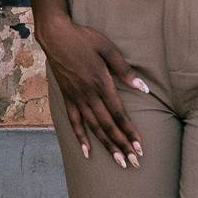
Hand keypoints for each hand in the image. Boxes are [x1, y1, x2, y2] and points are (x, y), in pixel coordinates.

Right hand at [31, 8, 149, 165]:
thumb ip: (124, 70)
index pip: (118, 113)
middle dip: (121, 145)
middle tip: (134, 162)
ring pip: (93, 127)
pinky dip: (80, 137)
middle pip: (107, 125)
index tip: (140, 146)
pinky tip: (87, 152)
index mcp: (100, 82)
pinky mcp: (67, 97)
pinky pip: (74, 121)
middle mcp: (88, 94)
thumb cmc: (83, 38)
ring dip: (106, 145)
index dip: (129, 131)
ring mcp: (76, 97)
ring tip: (118, 161)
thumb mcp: (107, 48)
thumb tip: (143, 88)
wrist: (54, 34)